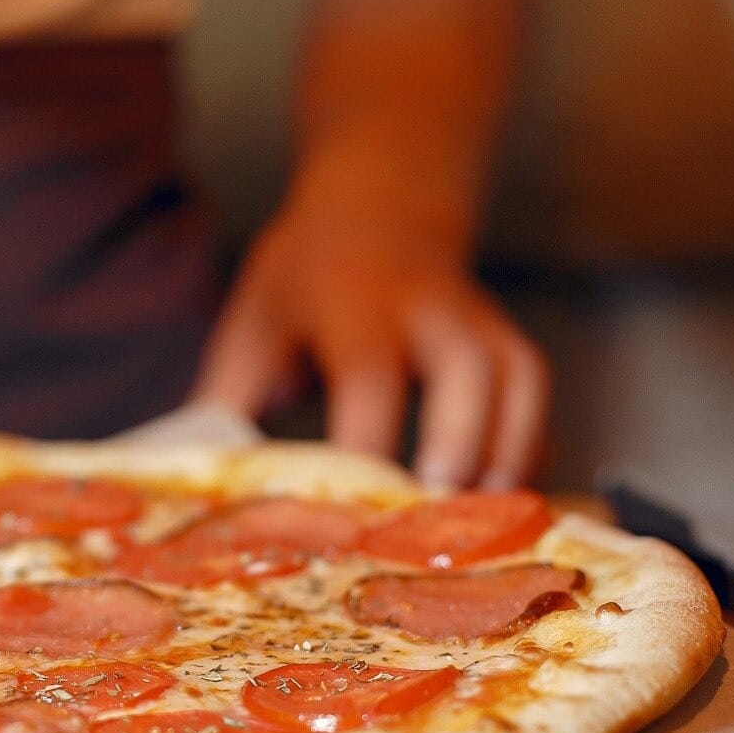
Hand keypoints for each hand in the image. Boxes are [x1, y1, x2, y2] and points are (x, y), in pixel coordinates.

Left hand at [192, 197, 547, 487]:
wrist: (379, 203)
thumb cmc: (304, 278)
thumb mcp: (254, 322)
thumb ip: (229, 400)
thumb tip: (199, 485)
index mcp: (352, 302)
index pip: (369, 377)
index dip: (366, 446)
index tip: (351, 513)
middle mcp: (427, 308)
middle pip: (470, 369)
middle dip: (462, 443)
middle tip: (439, 518)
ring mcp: (477, 322)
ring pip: (517, 380)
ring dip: (508, 455)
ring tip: (483, 530)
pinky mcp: (507, 341)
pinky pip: (534, 397)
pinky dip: (528, 450)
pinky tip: (502, 506)